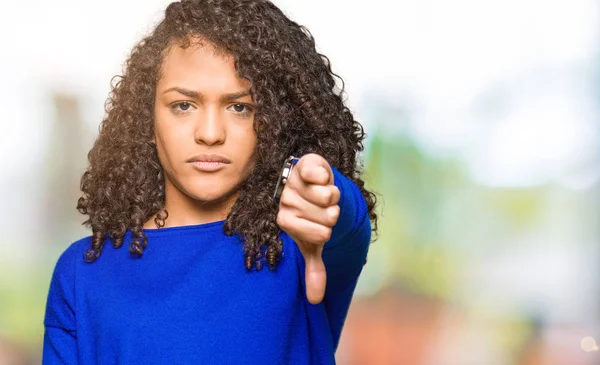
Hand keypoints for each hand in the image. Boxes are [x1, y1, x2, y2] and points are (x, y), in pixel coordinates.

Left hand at [276, 153, 339, 303]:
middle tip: (320, 207)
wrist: (306, 183)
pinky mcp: (302, 164)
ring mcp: (293, 182)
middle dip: (332, 212)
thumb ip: (313, 268)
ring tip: (321, 192)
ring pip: (329, 196)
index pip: (323, 236)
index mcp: (285, 222)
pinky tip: (320, 177)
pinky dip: (326, 176)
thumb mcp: (312, 242)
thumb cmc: (309, 215)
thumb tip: (315, 300)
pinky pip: (320, 175)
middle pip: (329, 216)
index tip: (320, 223)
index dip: (329, 230)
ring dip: (333, 194)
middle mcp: (286, 202)